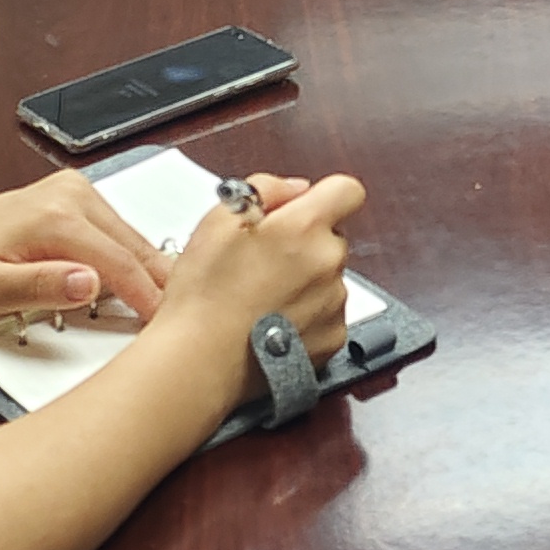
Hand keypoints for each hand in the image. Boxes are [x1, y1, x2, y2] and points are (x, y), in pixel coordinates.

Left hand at [0, 171, 167, 324]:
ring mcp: (76, 192)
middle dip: (159, 281)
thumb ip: (41, 286)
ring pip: (130, 238)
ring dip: (147, 270)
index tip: (166, 324)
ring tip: (167, 304)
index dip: (147, 296)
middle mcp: (72, 195)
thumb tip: (90, 283)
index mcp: (55, 218)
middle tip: (187, 315)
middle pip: (133, 246)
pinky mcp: (76, 196)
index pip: (119, 262)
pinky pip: (116, 231)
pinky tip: (138, 281)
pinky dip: (130, 257)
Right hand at [157, 172, 361, 377]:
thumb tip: (296, 188)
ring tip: (260, 297)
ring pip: (328, 277)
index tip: (300, 210)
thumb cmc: (204, 294)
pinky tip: (272, 321)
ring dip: (304, 281)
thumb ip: (266, 189)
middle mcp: (329, 261)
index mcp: (305, 226)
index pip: (347, 191)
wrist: (202, 360)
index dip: (324, 196)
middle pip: (332, 236)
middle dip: (304, 242)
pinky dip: (306, 316)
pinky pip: (327, 315)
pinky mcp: (332, 338)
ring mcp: (334, 302)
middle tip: (262, 260)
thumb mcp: (219, 219)